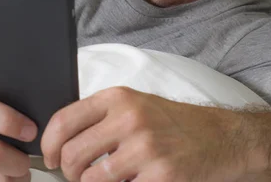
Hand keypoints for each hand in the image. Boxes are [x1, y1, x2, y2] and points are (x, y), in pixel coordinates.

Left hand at [41, 87, 247, 181]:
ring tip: (103, 181)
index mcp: (117, 98)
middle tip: (76, 177)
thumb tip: (61, 142)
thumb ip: (100, 118)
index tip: (50, 159)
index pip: (64, 121)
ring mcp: (146, 147)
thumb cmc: (173, 123)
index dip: (49, 145)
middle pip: (73, 154)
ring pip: (91, 179)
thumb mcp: (135, 105)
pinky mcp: (162, 175)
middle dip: (68, 173)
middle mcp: (129, 118)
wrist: (222, 137)